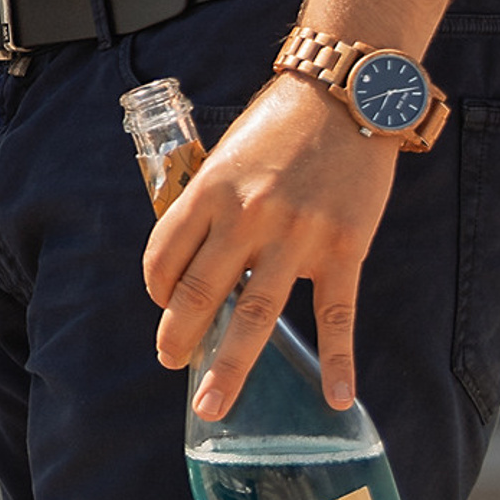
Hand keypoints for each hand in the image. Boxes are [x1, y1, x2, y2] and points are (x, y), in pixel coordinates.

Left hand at [142, 74, 398, 416]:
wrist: (342, 96)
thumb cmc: (278, 125)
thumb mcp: (227, 155)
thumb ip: (212, 204)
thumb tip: (197, 261)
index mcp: (209, 189)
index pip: (164, 254)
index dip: (157, 288)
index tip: (160, 305)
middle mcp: (246, 215)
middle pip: (201, 292)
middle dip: (179, 336)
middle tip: (170, 366)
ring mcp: (296, 235)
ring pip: (256, 314)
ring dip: (231, 365)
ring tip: (212, 403)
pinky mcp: (343, 248)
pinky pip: (337, 315)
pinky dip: (337, 360)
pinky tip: (336, 398)